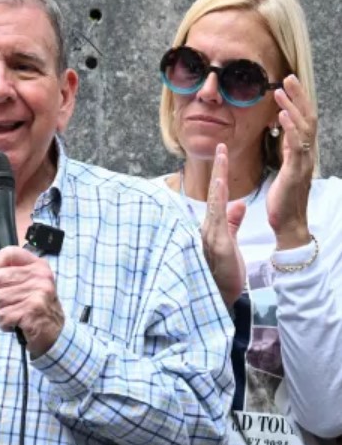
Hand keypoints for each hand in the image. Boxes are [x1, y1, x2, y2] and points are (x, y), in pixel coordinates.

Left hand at [0, 246, 63, 357]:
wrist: (52, 334)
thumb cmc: (31, 307)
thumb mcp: (18, 284)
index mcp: (38, 265)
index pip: (9, 252)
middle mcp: (41, 276)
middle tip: (5, 303)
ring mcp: (39, 292)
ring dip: (0, 311)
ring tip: (14, 314)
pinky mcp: (34, 310)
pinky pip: (3, 315)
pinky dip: (4, 324)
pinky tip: (16, 324)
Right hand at [200, 143, 246, 304]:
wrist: (217, 298)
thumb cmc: (223, 274)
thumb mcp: (230, 243)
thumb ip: (233, 223)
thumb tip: (239, 203)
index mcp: (210, 228)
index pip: (216, 197)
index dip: (219, 176)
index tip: (222, 154)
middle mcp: (205, 228)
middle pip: (212, 194)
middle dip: (217, 170)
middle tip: (221, 147)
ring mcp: (208, 235)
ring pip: (213, 201)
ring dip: (218, 179)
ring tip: (222, 158)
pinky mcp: (216, 244)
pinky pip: (217, 218)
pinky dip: (219, 201)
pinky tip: (221, 187)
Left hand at [268, 74, 315, 248]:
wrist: (288, 223)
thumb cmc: (283, 198)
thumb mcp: (284, 168)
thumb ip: (286, 151)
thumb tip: (283, 134)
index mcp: (302, 152)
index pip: (303, 121)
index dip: (298, 102)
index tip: (288, 85)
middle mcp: (307, 153)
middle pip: (307, 118)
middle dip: (298, 97)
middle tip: (288, 77)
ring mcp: (303, 161)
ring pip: (302, 128)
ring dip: (292, 107)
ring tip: (282, 90)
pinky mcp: (295, 170)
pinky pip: (295, 145)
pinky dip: (290, 128)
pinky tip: (282, 114)